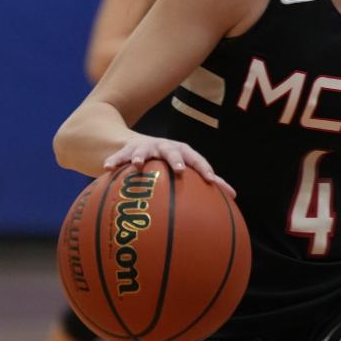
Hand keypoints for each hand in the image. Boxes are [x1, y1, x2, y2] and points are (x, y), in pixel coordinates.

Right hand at [103, 135, 235, 197]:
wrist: (137, 143)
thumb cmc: (170, 161)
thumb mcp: (187, 167)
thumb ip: (208, 180)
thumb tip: (234, 197)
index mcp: (182, 152)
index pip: (197, 159)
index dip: (204, 168)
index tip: (211, 181)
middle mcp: (165, 147)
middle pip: (172, 151)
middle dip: (175, 159)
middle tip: (179, 169)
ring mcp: (144, 148)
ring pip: (143, 151)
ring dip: (141, 157)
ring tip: (138, 166)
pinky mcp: (126, 151)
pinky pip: (118, 157)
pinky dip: (113, 162)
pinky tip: (107, 169)